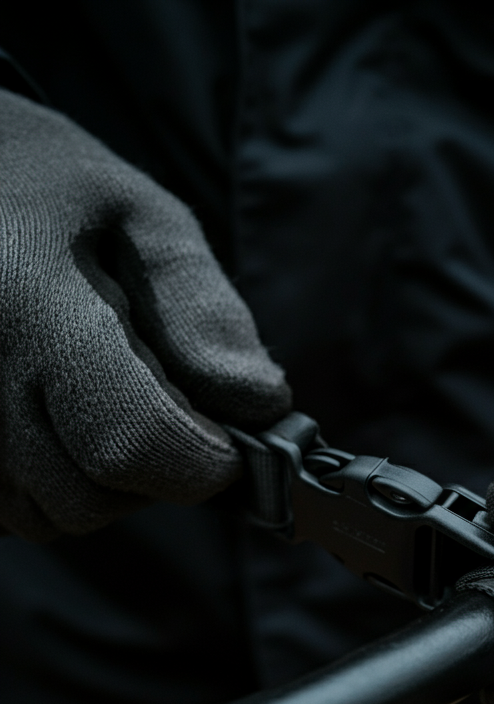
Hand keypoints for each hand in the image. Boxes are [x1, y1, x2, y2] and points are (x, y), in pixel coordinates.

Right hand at [0, 90, 290, 538]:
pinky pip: (8, 510)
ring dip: (100, 483)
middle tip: (161, 408)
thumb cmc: (48, 187)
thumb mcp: (142, 218)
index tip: (228, 439)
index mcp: (26, 301)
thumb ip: (204, 309)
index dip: (202, 461)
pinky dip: (49, 482)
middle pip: (92, 498)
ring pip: (48, 515)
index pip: (131, 441)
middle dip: (155, 472)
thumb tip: (259, 404)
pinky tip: (54, 418)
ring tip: (98, 402)